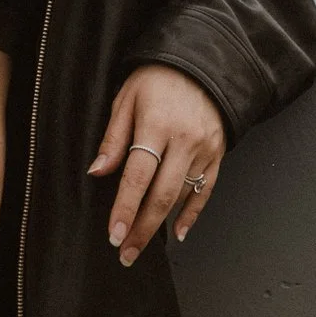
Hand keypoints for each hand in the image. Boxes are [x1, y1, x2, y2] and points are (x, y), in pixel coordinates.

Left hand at [87, 63, 226, 264]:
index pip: (138, 176)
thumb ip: (114, 137)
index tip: (115, 234)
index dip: (125, 208)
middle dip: (142, 229)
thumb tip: (98, 171)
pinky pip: (205, 190)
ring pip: (182, 196)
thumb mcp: (127, 97)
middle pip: (162, 195)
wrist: (203, 62)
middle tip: (126, 253)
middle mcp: (184, 140)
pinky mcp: (217, 153)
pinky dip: (192, 214)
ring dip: (161, 225)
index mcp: (156, 125)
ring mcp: (204, 149)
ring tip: (141, 245)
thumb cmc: (158, 77)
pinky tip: (178, 233)